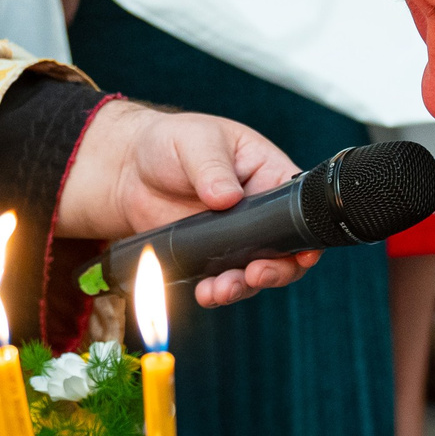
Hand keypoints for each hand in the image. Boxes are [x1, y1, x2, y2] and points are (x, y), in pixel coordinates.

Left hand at [54, 98, 320, 306]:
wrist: (128, 171)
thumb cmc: (170, 142)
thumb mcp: (195, 142)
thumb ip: (212, 167)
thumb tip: (228, 196)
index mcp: (270, 176)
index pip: (300, 208)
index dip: (306, 235)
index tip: (301, 254)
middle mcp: (261, 213)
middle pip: (286, 251)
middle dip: (276, 270)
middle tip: (255, 274)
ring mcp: (238, 239)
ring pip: (254, 273)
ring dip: (242, 286)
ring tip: (220, 289)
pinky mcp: (212, 258)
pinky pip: (223, 281)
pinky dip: (217, 292)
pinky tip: (205, 293)